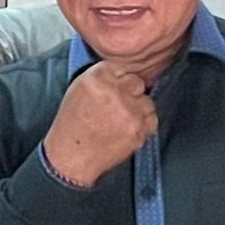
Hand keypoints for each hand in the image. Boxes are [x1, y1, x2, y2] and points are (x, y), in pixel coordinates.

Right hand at [39, 63, 157, 188]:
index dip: (117, 81)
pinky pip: (152, 120)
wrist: (72, 155)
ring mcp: (128, 111)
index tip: (112, 91)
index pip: (120, 69)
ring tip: (120, 120)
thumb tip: (123, 74)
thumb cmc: (72, 124)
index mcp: (95, 79)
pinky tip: (126, 129)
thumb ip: (101, 77)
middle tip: (116, 107)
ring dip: (138, 109)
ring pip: (147, 101)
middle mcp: (114, 92)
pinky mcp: (138, 129)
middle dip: (129, 93)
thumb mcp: (78, 90)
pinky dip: (143, 125)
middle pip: (137, 83)